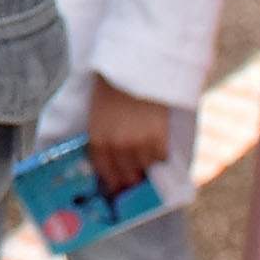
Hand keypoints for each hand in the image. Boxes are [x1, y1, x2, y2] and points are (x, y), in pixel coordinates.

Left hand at [82, 84, 173, 198]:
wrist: (135, 68)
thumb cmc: (113, 88)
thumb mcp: (98, 117)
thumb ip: (103, 140)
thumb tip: (112, 162)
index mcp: (97, 141)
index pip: (105, 174)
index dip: (113, 184)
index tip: (118, 190)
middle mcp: (116, 148)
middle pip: (126, 177)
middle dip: (130, 179)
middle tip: (135, 178)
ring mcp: (138, 144)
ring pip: (146, 168)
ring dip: (147, 163)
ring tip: (147, 150)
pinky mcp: (159, 138)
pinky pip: (162, 157)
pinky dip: (161, 152)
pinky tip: (158, 140)